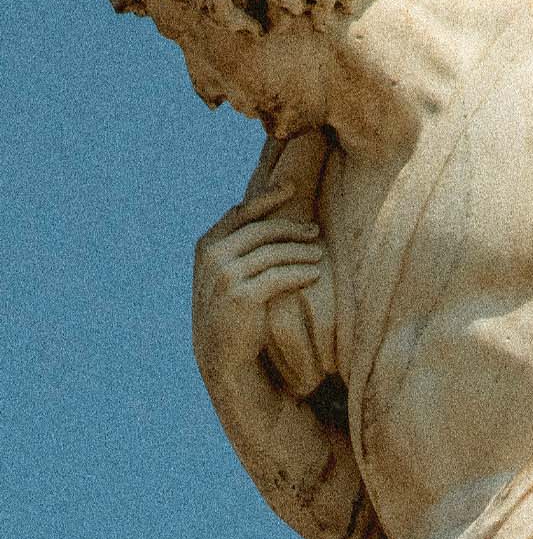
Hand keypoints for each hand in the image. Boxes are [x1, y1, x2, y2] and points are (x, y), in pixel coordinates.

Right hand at [193, 130, 332, 408]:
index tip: (291, 186)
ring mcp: (225, 275)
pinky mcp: (242, 295)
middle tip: (316, 231)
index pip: (240, 213)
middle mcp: (212, 256)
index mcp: (207, 245)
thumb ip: (241, 247)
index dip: (266, 197)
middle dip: (291, 228)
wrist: (222, 352)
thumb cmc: (233, 311)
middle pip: (261, 230)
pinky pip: (279, 276)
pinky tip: (315, 272)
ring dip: (301, 250)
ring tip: (320, 253)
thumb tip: (270, 218)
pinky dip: (300, 272)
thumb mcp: (229, 274)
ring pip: (273, 252)